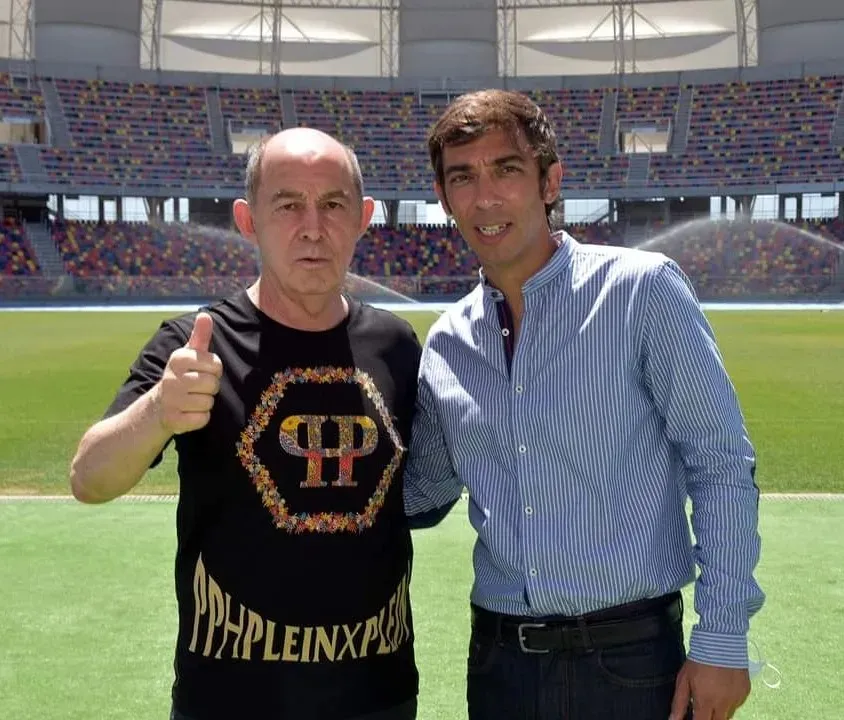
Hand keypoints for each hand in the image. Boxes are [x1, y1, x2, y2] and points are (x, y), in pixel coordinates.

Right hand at [155, 312, 222, 434]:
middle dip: (210, 388)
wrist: (157, 407)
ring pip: (209, 402)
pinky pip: (203, 419)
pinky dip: (200, 418)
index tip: (200, 372)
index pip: (216, 364)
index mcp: (178, 358)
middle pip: (214, 384)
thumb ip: (199, 336)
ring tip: (191, 400)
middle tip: (196, 388)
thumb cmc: (180, 376)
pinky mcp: (173, 420)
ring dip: (204, 403)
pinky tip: (188, 413)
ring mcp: (171, 400)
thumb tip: (205, 314)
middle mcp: (171, 378)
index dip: (213, 370)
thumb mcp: (188, 355)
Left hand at [669, 659, 750, 719]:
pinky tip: (723, 688)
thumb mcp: (684, 680)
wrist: (721, 642)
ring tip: (711, 694)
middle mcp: (723, 705)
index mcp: (706, 702)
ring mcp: (737, 699)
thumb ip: (679, 703)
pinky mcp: (745, 692)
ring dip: (718, 710)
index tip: (693, 717)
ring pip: (727, 715)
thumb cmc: (699, 660)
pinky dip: (729, 700)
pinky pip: (736, 703)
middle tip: (702, 708)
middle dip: (708, 717)